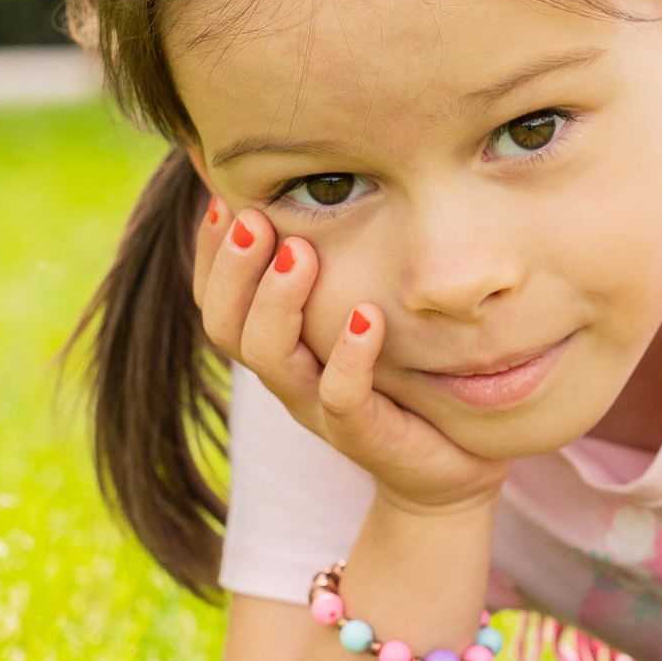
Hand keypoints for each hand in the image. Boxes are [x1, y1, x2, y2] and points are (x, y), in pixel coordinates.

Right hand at [194, 200, 508, 513]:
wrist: (450, 469)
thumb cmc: (405, 382)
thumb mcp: (361, 316)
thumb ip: (338, 267)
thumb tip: (312, 191)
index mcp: (278, 347)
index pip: (218, 298)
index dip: (210, 252)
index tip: (225, 198)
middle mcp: (289, 378)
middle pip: (226, 327)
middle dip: (233, 269)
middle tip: (254, 218)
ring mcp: (320, 409)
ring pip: (271, 360)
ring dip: (279, 302)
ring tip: (301, 253)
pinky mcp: (364, 435)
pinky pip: (342, 399)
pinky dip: (349, 357)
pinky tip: (367, 317)